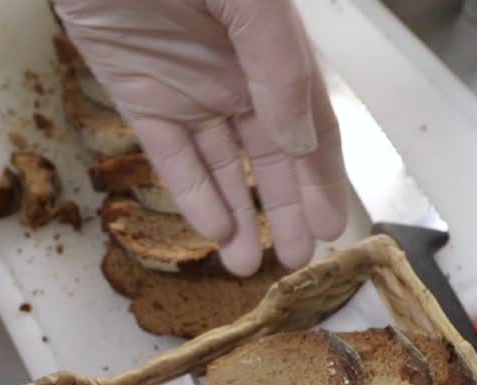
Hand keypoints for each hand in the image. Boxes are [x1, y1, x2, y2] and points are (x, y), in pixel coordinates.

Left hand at [54, 0, 347, 275]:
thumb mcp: (251, 2)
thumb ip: (279, 68)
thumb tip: (299, 144)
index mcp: (275, 47)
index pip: (312, 121)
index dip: (325, 174)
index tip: (336, 225)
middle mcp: (238, 72)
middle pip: (271, 154)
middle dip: (288, 208)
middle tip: (299, 262)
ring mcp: (188, 86)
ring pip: (223, 165)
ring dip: (240, 215)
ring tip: (253, 265)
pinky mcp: (141, 95)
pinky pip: (172, 156)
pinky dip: (193, 194)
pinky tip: (214, 231)